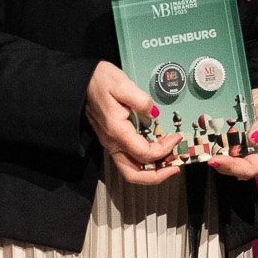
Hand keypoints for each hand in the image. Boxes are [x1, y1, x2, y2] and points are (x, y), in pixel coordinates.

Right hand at [85, 61, 179, 185]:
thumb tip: (154, 114)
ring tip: (168, 162)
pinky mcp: (112, 140)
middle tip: (175, 167)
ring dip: (151, 171)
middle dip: (157, 175)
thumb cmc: (100, 81)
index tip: (176, 138)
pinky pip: (129, 159)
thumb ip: (141, 100)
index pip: (144, 154)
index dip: (164, 149)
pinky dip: (145, 162)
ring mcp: (111, 143)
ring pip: (131, 170)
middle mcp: (112, 142)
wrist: (81, 81)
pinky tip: (156, 152)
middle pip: (134, 174)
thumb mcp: (122, 84)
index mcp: (117, 131)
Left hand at [205, 88, 257, 180]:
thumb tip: (254, 139)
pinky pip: (224, 156)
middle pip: (240, 171)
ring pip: (230, 167)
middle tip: (210, 159)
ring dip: (219, 163)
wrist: (254, 99)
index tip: (219, 159)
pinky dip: (215, 154)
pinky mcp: (233, 149)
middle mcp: (256, 156)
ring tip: (206, 156)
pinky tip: (207, 150)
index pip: (253, 167)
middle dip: (224, 167)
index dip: (236, 167)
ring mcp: (244, 154)